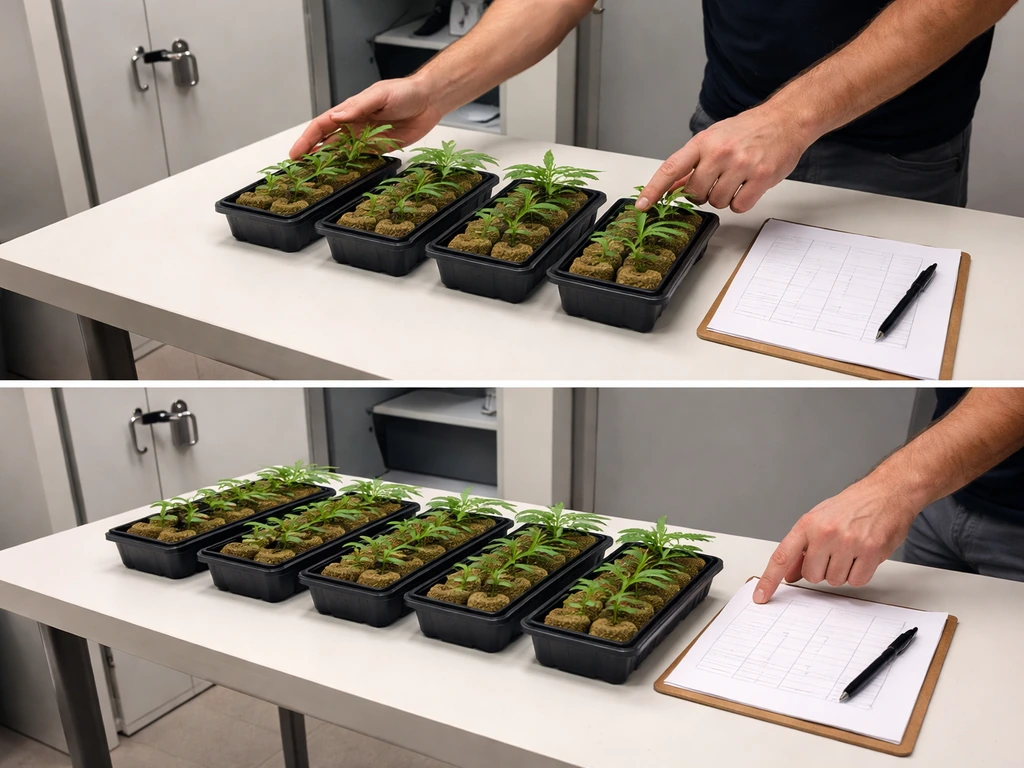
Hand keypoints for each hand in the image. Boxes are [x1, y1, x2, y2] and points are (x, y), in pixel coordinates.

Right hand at [290, 76, 444, 159]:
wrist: (428, 101)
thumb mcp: (379, 95)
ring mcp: (366, 137)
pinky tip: (341, 174)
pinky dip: (349, 166)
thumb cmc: (404, 92)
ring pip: (341, 151)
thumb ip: (358, 106)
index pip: (322, 125)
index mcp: (350, 110)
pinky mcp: (379, 147)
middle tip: (299, 169)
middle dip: (311, 153)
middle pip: (327, 141)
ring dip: (328, 162)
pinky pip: (360, 159)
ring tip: (315, 175)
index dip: (307, 139)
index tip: (295, 153)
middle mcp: (354, 124)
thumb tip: (337, 116)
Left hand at [636, 104, 817, 213]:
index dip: (654, 189)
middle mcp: (720, 152)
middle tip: (716, 180)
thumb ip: (692, 163)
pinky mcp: (761, 177)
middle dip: (702, 193)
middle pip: (695, 192)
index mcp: (703, 142)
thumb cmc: (748, 130)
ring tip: (735, 180)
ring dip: (723, 198)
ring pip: (716, 202)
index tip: (642, 205)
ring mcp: (741, 165)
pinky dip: (741, 202)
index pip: (671, 169)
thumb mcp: (714, 139)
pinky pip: (738, 206)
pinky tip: (747, 187)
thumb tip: (670, 186)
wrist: (785, 119)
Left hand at [753, 477, 919, 603]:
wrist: (886, 493)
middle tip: (833, 553)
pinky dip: (859, 574)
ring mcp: (849, 542)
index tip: (761, 595)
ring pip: (834, 580)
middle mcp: (826, 533)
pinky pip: (857, 581)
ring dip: (841, 572)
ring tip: (850, 550)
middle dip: (821, 570)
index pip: (782, 556)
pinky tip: (862, 556)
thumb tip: (788, 574)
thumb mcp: (819, 519)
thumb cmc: (852, 505)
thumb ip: (802, 547)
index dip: (770, 579)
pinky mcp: (870, 551)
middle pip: (812, 576)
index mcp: (808, 524)